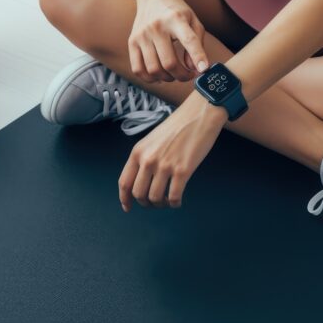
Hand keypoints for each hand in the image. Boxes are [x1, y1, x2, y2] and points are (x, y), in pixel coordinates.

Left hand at [119, 92, 226, 209]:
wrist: (199, 114)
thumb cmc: (178, 126)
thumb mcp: (152, 140)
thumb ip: (144, 158)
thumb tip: (141, 181)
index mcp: (138, 152)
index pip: (124, 182)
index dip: (125, 199)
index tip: (128, 207)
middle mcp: (148, 160)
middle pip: (139, 194)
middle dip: (146, 203)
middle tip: (155, 203)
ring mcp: (165, 166)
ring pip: (155, 198)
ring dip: (161, 204)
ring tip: (168, 200)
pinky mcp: (182, 170)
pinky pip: (174, 197)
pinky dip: (175, 203)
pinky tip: (178, 200)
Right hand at [130, 0, 208, 82]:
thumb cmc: (176, 12)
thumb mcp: (193, 21)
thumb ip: (198, 44)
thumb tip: (194, 68)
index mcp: (176, 19)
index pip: (189, 40)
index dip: (198, 57)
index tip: (203, 70)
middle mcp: (157, 27)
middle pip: (169, 63)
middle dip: (182, 75)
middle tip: (188, 75)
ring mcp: (142, 35)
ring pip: (154, 69)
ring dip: (167, 78)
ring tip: (174, 74)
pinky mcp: (132, 42)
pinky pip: (138, 69)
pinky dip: (149, 78)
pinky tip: (159, 75)